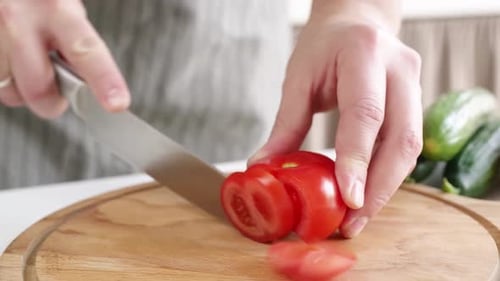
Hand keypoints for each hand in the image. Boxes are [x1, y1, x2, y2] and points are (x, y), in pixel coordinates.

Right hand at [0, 0, 129, 118]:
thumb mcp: (63, 7)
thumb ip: (76, 40)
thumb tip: (87, 80)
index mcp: (56, 8)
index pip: (85, 51)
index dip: (104, 80)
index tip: (117, 103)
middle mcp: (18, 19)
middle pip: (38, 89)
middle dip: (51, 102)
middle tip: (57, 94)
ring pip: (8, 91)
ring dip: (18, 88)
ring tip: (23, 64)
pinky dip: (3, 78)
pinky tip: (8, 58)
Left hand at [250, 1, 421, 237]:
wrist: (356, 21)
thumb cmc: (324, 45)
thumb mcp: (299, 78)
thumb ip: (286, 124)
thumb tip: (262, 166)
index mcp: (364, 54)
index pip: (365, 114)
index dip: (358, 159)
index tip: (349, 199)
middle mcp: (400, 69)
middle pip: (401, 139)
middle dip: (379, 188)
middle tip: (352, 222)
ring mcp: (415, 85)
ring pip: (410, 148)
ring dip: (385, 188)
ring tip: (357, 218)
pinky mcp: (417, 101)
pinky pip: (406, 145)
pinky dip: (387, 175)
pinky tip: (367, 195)